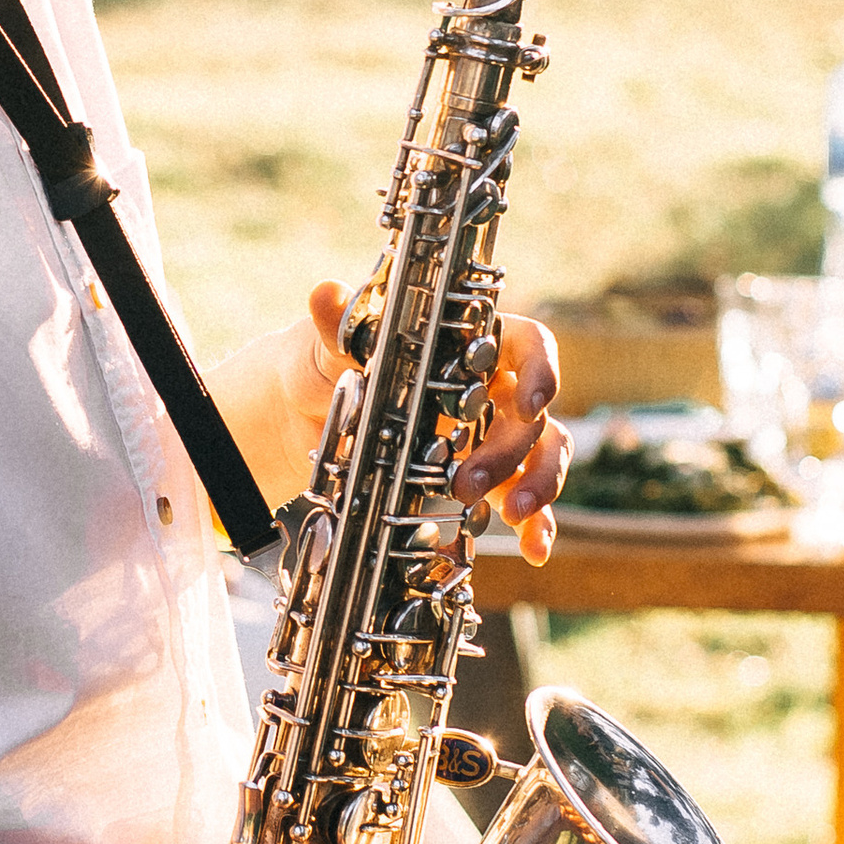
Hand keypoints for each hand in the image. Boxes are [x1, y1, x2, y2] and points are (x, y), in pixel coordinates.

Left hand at [306, 285, 565, 564]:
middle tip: (467, 483)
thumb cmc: (327, 364)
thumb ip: (339, 326)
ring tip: (515, 514)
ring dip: (537, 485)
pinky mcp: (483, 479)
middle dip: (509, 451)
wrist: (303, 416)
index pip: (527, 345)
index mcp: (471, 343)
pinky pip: (522, 500)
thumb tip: (325, 295)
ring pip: (540, 454)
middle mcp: (492, 387)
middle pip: (530, 414)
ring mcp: (491, 435)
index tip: (532, 403)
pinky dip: (535, 525)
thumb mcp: (328, 346)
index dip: (540, 370)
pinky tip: (535, 548)